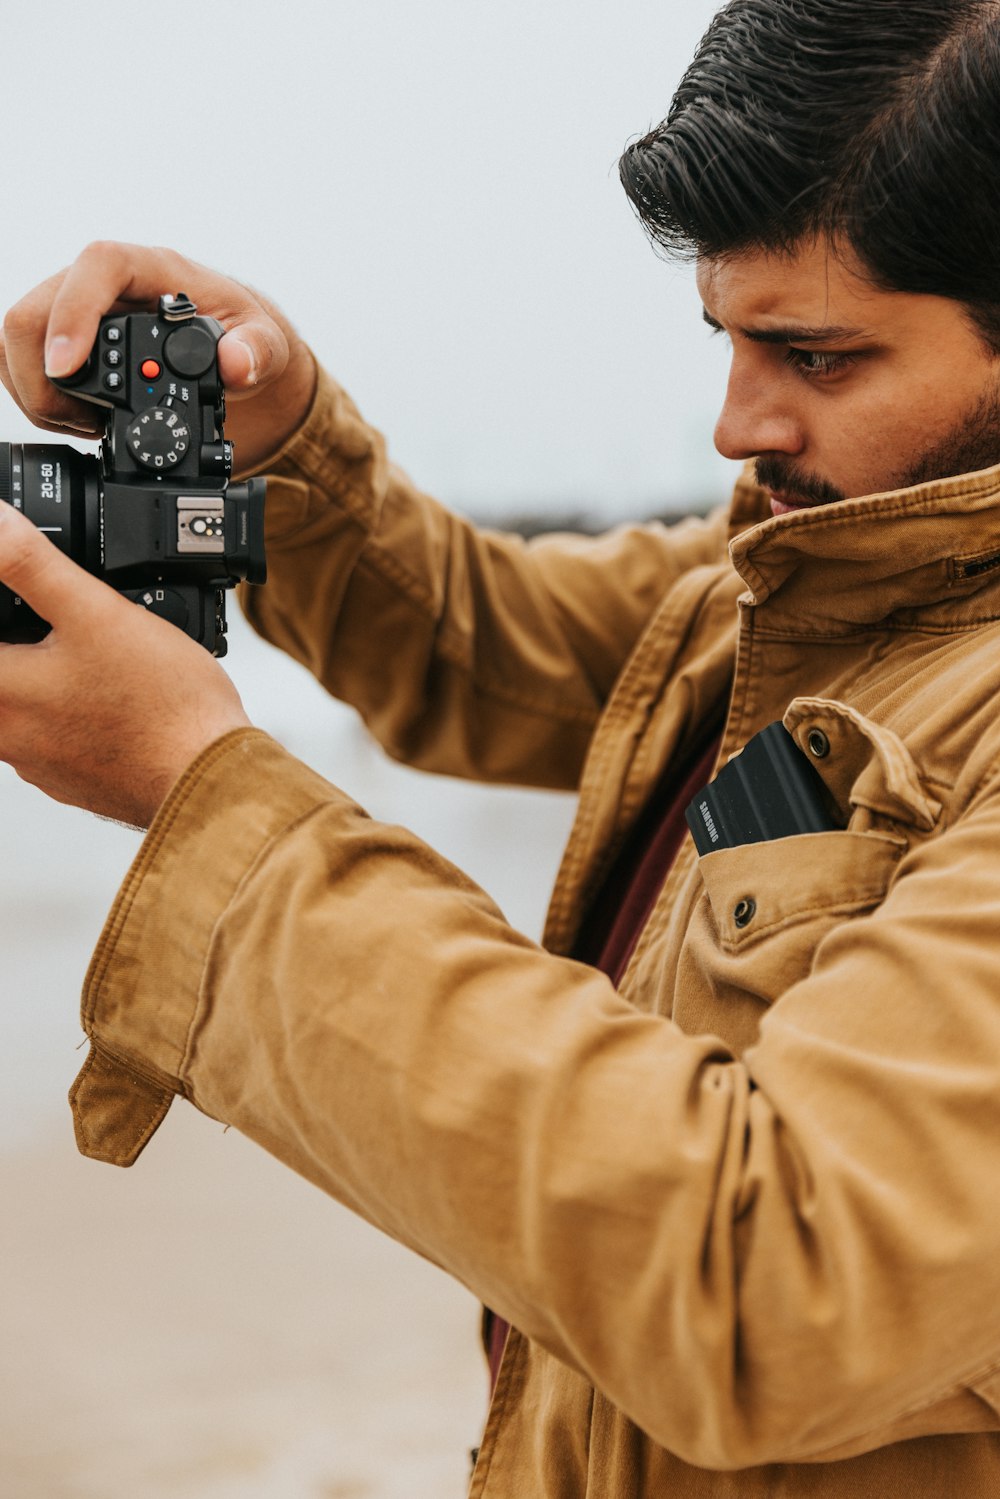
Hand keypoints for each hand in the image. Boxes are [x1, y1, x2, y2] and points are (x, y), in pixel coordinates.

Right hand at [0, 241, 316, 475]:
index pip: (97, 267)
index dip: (73, 313)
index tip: (67, 368)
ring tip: (89, 425)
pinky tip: (80, 422)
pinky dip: (37, 399)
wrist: (233, 347)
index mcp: (150, 269)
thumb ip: (256, 351)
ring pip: (17, 341)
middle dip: (44, 377)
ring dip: (39, 394)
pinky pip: (20, 361)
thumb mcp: (265, 341)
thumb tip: (235, 363)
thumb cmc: (242, 332)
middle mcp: (104, 284)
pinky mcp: (65, 339)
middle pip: (35, 311)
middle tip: (86, 420)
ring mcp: (76, 311)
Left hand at [0, 504, 250, 826]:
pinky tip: (109, 695)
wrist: (209, 777)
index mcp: (2, 692)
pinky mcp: (74, 779)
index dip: (1, 613)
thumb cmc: (163, 706)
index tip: (16, 605)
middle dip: (20, 642)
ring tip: (86, 654)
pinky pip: (55, 736)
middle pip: (3, 677)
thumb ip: (33, 564)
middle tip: (45, 621)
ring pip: (20, 710)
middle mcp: (9, 736)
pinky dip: (70, 711)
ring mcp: (40, 763)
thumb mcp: (98, 612)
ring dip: (41, 678)